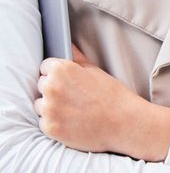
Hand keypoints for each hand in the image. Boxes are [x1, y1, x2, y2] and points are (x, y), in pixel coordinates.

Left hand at [35, 46, 169, 156]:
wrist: (125, 123)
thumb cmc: (113, 96)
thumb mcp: (96, 71)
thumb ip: (77, 58)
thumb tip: (67, 45)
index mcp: (61, 70)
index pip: (45, 67)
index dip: (57, 74)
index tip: (67, 82)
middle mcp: (51, 88)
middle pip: (41, 86)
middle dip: (54, 90)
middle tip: (74, 98)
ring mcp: (49, 109)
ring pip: (40, 105)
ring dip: (52, 108)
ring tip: (74, 111)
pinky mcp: (49, 127)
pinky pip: (44, 123)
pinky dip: (55, 124)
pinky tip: (72, 123)